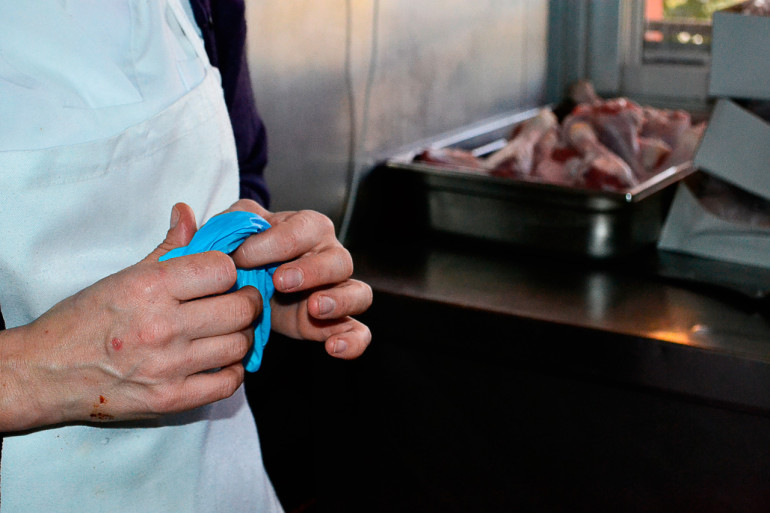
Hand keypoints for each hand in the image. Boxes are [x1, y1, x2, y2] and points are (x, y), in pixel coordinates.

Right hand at [0, 204, 259, 430]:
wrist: (44, 373)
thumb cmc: (82, 320)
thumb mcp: (122, 276)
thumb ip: (166, 248)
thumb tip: (188, 213)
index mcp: (150, 288)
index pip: (223, 270)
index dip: (228, 270)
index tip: (222, 277)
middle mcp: (162, 326)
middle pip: (240, 308)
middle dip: (246, 300)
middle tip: (237, 301)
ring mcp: (169, 367)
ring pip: (240, 344)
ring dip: (242, 335)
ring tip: (228, 330)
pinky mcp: (172, 400)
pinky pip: (228, 383)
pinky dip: (233, 370)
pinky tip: (220, 360)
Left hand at [223, 200, 372, 358]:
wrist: (248, 285)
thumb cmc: (246, 251)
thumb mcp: (235, 229)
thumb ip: (232, 221)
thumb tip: (226, 231)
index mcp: (309, 227)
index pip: (299, 230)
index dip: (268, 244)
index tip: (238, 257)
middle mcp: (332, 257)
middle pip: (339, 260)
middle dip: (311, 271)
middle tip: (280, 282)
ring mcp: (339, 291)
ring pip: (359, 293)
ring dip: (340, 301)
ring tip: (314, 309)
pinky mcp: (336, 322)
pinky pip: (359, 331)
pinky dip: (353, 340)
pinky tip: (334, 347)